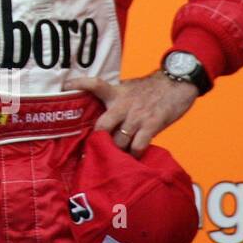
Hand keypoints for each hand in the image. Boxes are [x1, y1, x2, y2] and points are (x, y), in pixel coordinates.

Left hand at [68, 71, 198, 154]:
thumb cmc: (152, 88)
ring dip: (116, 152)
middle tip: (92, 152)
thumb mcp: (129, 88)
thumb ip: (116, 98)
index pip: (93, 84)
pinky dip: (134, 155)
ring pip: (119, 140)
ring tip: (113, 160)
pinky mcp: (152, 125)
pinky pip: (138, 145)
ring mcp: (137, 116)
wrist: (177, 83)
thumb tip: (104, 112)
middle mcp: (123, 105)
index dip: (78, 84)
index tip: (64, 86)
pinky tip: (133, 158)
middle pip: (102, 126)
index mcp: (116, 93)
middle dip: (97, 141)